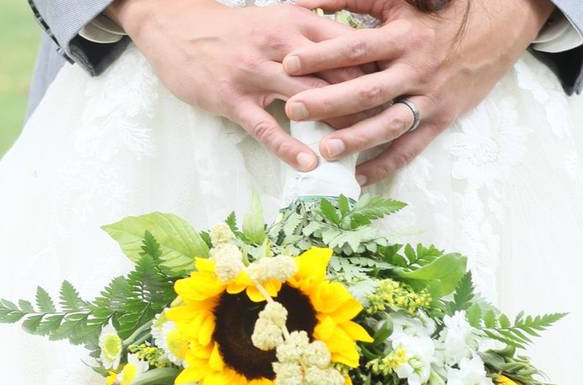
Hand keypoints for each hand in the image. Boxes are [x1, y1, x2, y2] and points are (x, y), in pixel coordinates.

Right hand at [108, 0, 370, 171]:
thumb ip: (319, 39)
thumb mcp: (282, 22)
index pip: (351, 48)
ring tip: (359, 152)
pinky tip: (308, 164)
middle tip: (392, 128)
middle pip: (336, 76)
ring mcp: (256, 72)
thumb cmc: (239, 32)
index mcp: (299, 22)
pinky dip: (289, 146)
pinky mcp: (233, 98)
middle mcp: (282, 45)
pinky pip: (266, 126)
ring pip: (307, 100)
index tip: (403, 94)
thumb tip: (363, 62)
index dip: (379, 73)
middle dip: (367, 103)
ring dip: (335, 127)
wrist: (179, 28)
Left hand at [282, 0, 554, 183]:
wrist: (498, 30)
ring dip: (356, 138)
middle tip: (294, 110)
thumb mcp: (399, 2)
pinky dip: (386, 163)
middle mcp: (415, 69)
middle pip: (367, 89)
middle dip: (328, 101)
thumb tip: (307, 2)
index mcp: (403, 36)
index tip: (289, 63)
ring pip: (389, 123)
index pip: (355, 47)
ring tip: (325, 150)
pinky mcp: (441, 119)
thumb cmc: (438, 15)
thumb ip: (354, 1)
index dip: (321, 55)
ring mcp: (429, 97)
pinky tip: (359, 175)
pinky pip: (411, 146)